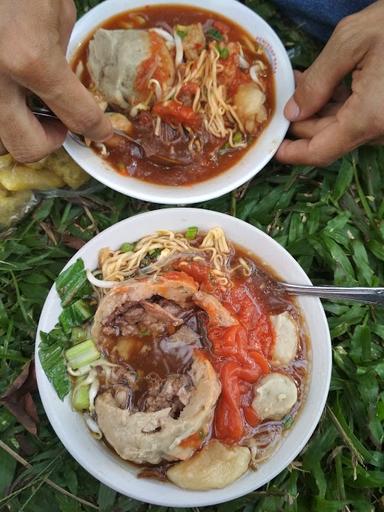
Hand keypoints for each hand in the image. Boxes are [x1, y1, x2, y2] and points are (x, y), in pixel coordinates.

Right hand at [0, 0, 111, 161]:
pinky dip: (1, 105)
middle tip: (58, 124)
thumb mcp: (54, 7)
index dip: (96, 129)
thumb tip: (62, 82)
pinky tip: (8, 84)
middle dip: (49, 142)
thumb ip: (60, 53)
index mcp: (28, 57)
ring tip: (26, 106)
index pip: (76, 116)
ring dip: (16, 129)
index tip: (101, 132)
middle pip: (26, 148)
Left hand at [276, 0, 383, 166]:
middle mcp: (380, 128)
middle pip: (328, 139)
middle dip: (301, 122)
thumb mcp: (353, 41)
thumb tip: (294, 112)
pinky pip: (358, 117)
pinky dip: (338, 104)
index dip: (293, 153)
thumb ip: (318, 80)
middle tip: (280, 98)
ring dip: (318, 110)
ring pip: (342, 128)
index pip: (320, 151)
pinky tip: (324, 82)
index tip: (272, 148)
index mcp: (369, 118)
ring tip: (300, 82)